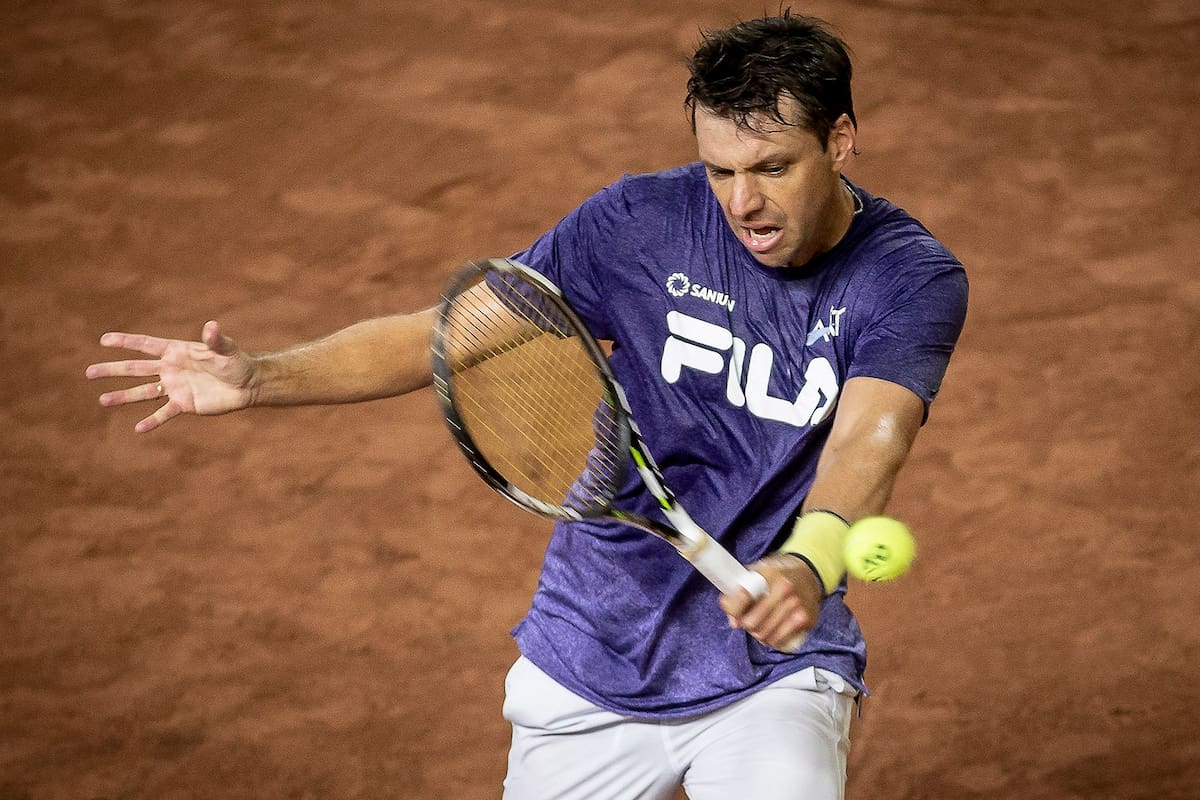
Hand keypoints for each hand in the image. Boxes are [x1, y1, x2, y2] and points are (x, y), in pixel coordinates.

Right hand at [85, 320, 256, 431]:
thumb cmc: (236, 362)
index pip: (146, 345)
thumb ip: (216, 339)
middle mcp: (171, 369)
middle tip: (89, 372)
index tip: (104, 340)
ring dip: (123, 396)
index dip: (126, 342)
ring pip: (143, 392)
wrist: (248, 384)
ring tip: (102, 400)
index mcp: (177, 351)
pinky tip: (138, 428)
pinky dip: (152, 421)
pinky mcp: (184, 404)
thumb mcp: (226, 349)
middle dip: (113, 370)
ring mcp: (175, 387)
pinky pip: (164, 413)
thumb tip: (211, 326)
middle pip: (136, 369)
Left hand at [719, 553, 822, 651]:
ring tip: (760, 625)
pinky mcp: (805, 619)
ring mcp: (796, 605)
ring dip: (757, 633)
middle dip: (745, 623)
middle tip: (747, 620)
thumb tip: (734, 621)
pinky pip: (779, 640)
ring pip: (764, 634)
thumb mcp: (757, 572)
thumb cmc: (778, 575)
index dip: (733, 607)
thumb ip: (740, 592)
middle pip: (751, 621)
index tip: (734, 611)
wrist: (809, 574)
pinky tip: (771, 631)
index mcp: (768, 573)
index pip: (743, 595)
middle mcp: (784, 588)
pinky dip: (771, 640)